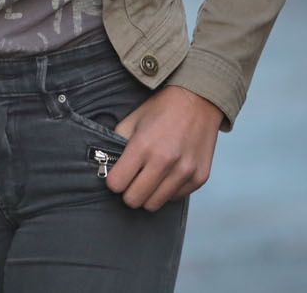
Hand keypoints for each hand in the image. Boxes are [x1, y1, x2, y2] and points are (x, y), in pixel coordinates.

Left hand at [107, 84, 223, 210]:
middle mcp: (165, 161)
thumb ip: (117, 143)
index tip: (117, 176)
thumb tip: (107, 165)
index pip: (117, 184)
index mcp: (142, 146)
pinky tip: (167, 175)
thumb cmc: (162, 109)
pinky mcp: (199, 178)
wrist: (198, 101)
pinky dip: (167, 191)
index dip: (113, 181)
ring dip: (147, 194)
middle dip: (128, 192)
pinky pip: (175, 198)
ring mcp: (184, 172)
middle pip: (134, 200)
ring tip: (148, 179)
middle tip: (131, 180)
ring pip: (154, 204)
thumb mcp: (132, 120)